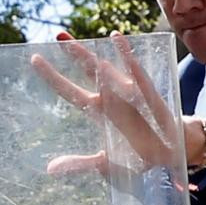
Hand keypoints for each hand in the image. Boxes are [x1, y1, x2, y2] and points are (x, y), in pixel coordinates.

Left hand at [31, 31, 179, 175]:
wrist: (171, 157)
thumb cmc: (139, 157)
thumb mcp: (106, 164)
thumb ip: (80, 164)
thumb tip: (50, 169)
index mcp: (99, 112)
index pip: (71, 92)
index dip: (54, 77)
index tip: (35, 59)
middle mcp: (111, 98)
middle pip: (88, 71)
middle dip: (74, 53)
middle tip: (57, 35)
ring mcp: (129, 93)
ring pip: (108, 69)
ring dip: (93, 56)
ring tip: (77, 43)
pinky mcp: (148, 94)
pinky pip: (136, 73)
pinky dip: (127, 56)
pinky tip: (116, 39)